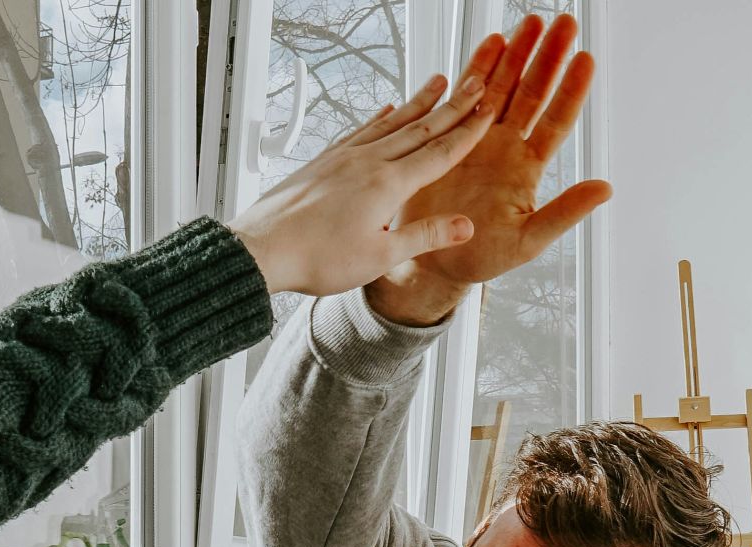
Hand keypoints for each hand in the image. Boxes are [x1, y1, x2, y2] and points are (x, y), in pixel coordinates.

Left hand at [228, 73, 493, 296]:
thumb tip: (465, 225)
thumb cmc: (317, 258)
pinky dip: (378, 118)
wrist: (262, 249)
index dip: (467, 132)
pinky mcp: (324, 161)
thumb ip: (424, 235)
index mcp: (387, 184)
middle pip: (419, 128)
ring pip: (390, 123)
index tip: (489, 111)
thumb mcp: (380, 256)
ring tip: (438, 83)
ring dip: (418, 103)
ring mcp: (343, 157)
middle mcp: (367, 162)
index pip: (439, 153)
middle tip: (476, 84)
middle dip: (452, 107)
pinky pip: (359, 131)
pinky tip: (385, 110)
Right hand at [366, 14, 611, 325]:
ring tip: (530, 22)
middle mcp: (507, 147)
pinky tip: (491, 43)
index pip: (556, 121)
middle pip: (532, 93)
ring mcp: (478, 139)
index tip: (585, 60)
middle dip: (547, 58)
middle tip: (564, 24)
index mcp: (527, 169)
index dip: (571, 91)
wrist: (433, 260)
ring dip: (517, 54)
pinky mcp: (450, 138)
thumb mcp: (528, 241)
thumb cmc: (482, 257)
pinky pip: (466, 97)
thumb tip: (605, 188)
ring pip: (503, 87)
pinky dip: (478, 69)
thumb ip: (564, 213)